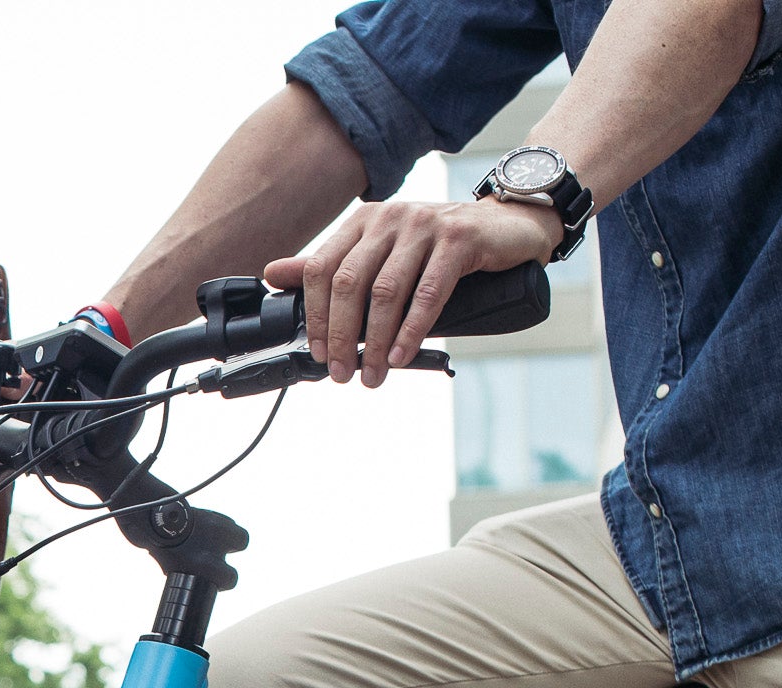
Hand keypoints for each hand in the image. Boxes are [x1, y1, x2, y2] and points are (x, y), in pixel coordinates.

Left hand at [269, 194, 560, 385]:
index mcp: (363, 221)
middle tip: (342, 374)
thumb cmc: (441, 248)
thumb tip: (273, 273)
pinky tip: (402, 356)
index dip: (315, 315)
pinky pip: (427, 292)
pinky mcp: (458, 239)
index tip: (317, 353)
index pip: (322, 269)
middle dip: (341, 337)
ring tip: (374, 374)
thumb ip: (332, 264)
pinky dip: (411, 330)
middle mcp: (388, 218)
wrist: (508, 225)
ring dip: (376, 342)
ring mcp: (423, 225)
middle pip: (349, 284)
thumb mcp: (383, 253)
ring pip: (386, 292)